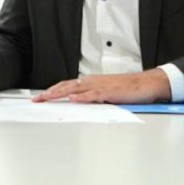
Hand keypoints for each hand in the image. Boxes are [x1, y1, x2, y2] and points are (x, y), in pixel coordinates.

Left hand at [32, 69, 171, 103]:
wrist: (146, 83)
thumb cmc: (127, 89)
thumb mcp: (105, 93)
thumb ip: (91, 97)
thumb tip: (77, 102)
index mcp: (90, 82)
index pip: (67, 85)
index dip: (53, 90)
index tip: (40, 97)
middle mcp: (92, 81)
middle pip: (66, 86)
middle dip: (50, 93)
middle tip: (37, 100)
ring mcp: (100, 86)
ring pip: (76, 89)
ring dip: (60, 93)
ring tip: (47, 98)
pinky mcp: (110, 92)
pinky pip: (93, 95)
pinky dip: (82, 97)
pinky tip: (73, 99)